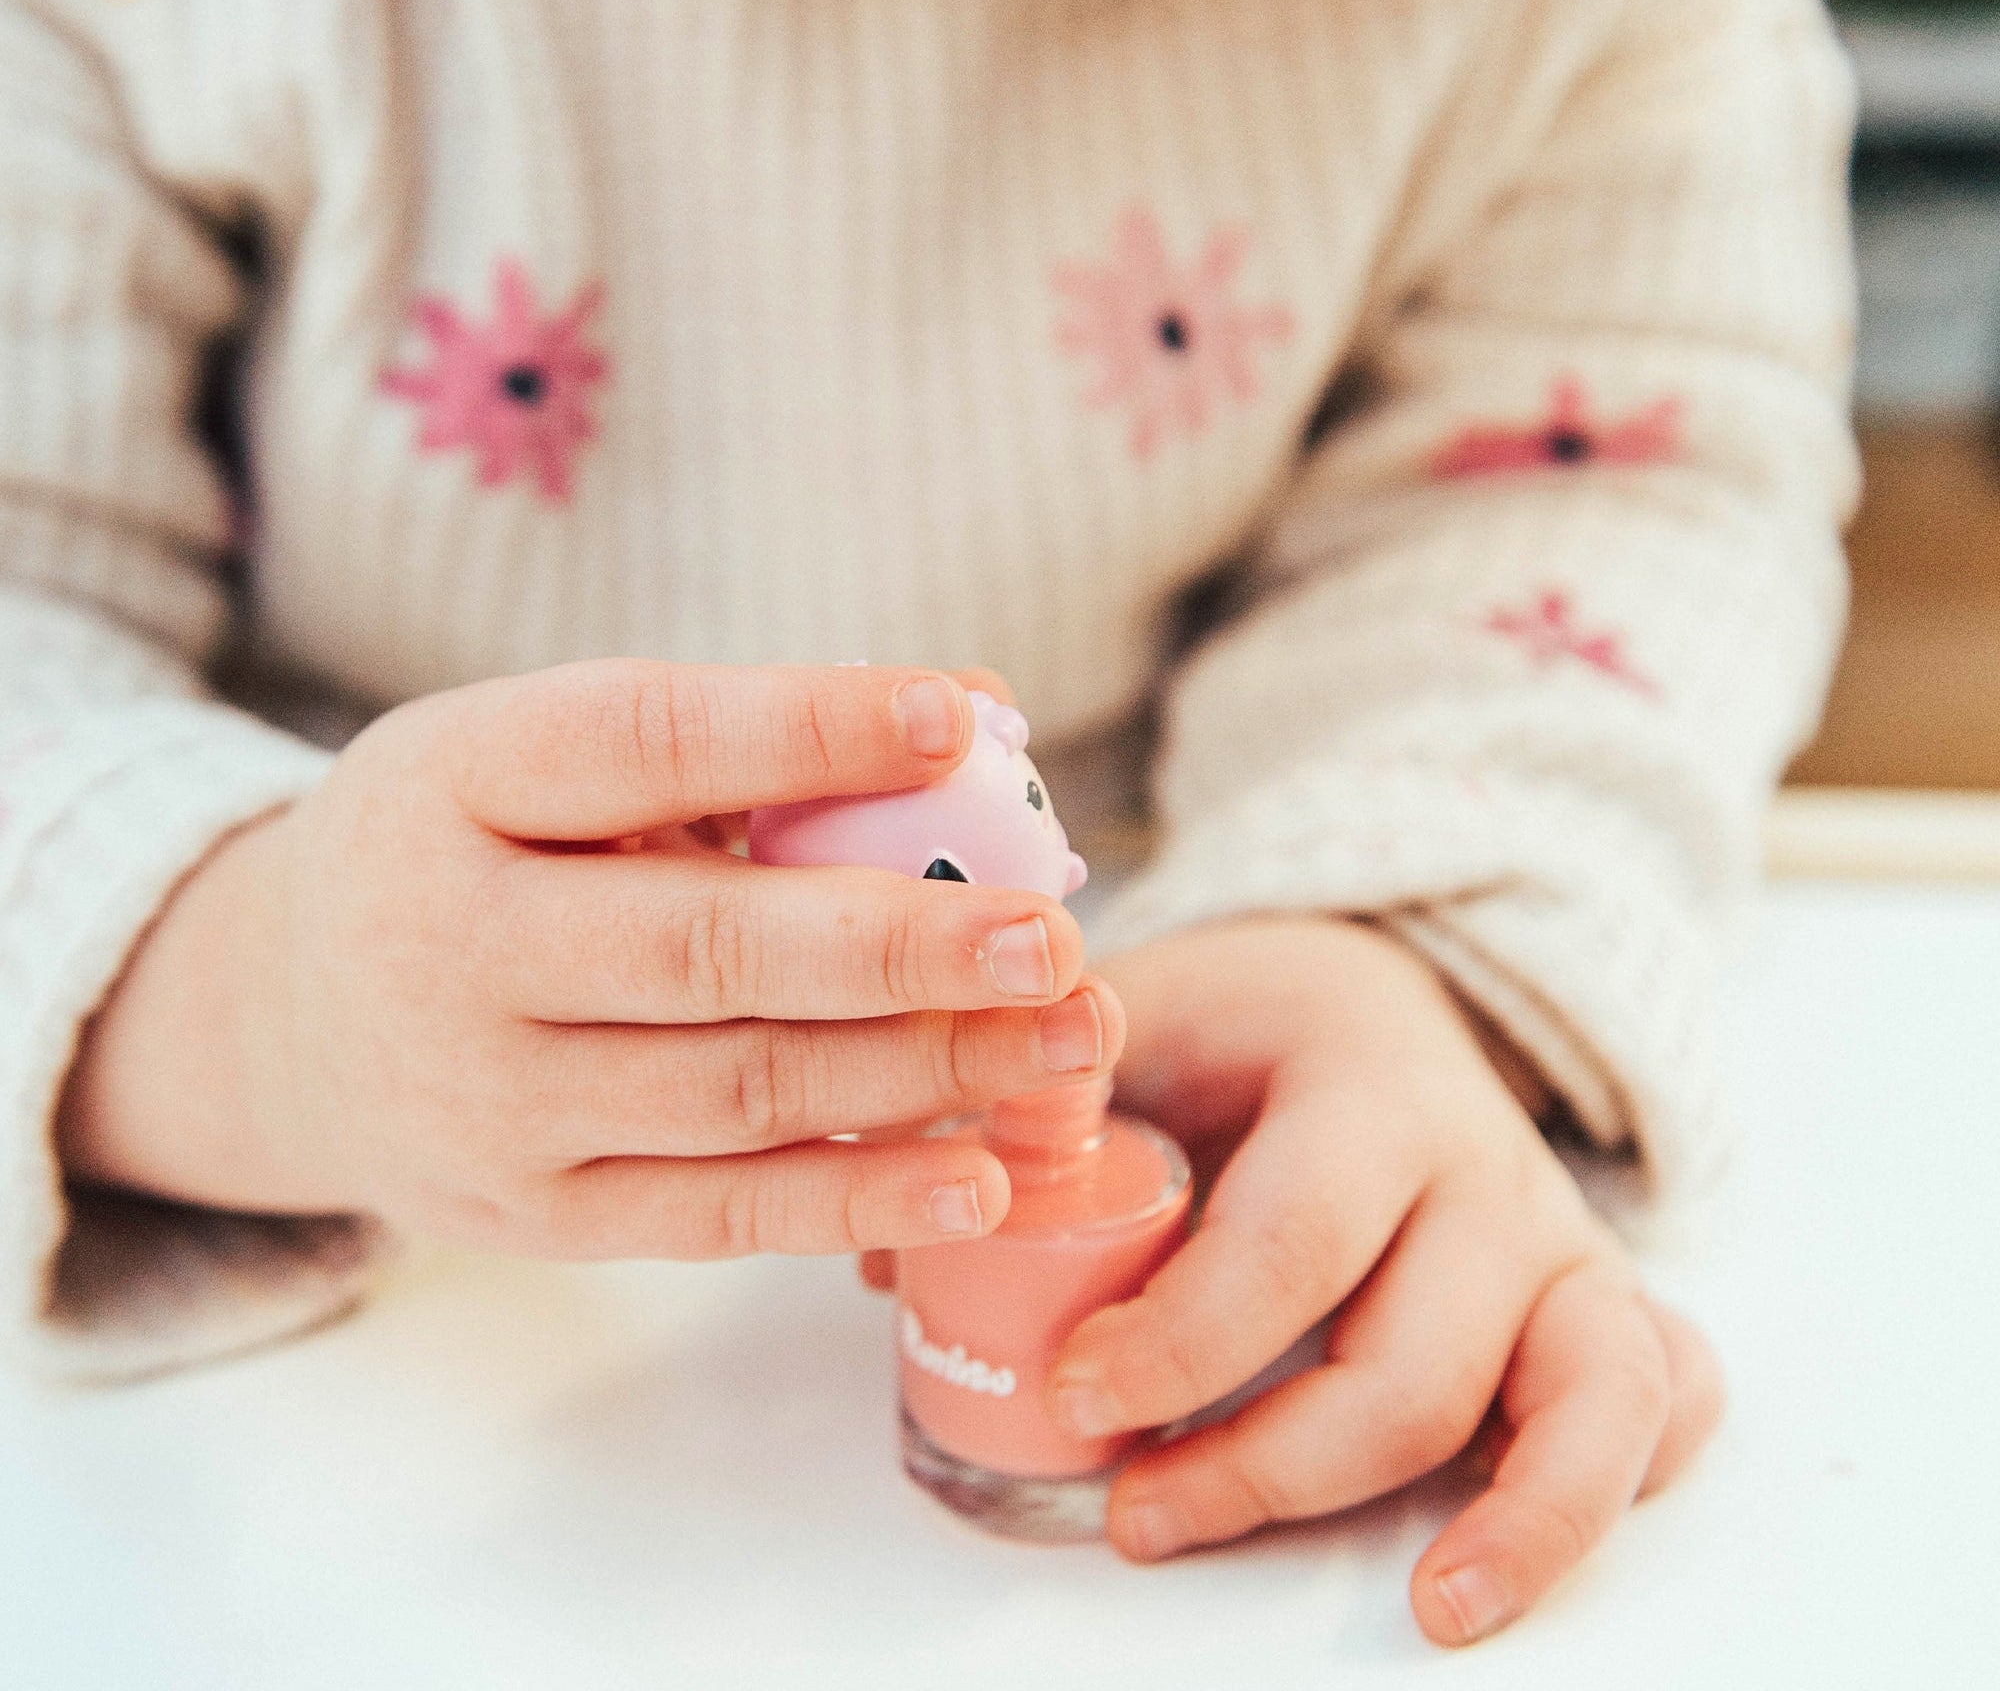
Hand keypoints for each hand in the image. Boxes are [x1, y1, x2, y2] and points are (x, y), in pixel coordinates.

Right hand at [58, 661, 1123, 1258]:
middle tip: (1053, 934)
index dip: (804, 730)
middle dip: (899, 945)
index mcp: (460, 782)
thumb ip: (746, 735)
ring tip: (1067, 1036)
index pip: (643, 742)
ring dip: (920, 1069)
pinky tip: (985, 1177)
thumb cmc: (476, 842)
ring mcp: (487, 1099)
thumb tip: (981, 711)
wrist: (293, 1013)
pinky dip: (858, 1197)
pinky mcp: (530, 1215)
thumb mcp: (548, 749)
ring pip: (735, 1088)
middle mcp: (451, 945)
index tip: (957, 720)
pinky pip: (716, 1214)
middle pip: (703, 947)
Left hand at [1053, 917, 1721, 1646]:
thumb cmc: (1240, 1025)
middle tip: (1133, 1508)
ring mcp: (1560, 1239)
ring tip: (1433, 1615)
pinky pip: (1665, 1394)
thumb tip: (911, 1241)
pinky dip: (1618, 1477)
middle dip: (1270, 1464)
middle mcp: (1487, 1168)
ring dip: (1520, 1521)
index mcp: (1368, 1085)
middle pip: (1418, 1360)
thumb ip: (1032, 1107)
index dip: (1186, 1340)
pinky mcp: (1600, 1300)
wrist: (1364, 990)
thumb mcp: (1135, 1019)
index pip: (1295, 1237)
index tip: (1073, 1394)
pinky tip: (1521, 1543)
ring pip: (1588, 1396)